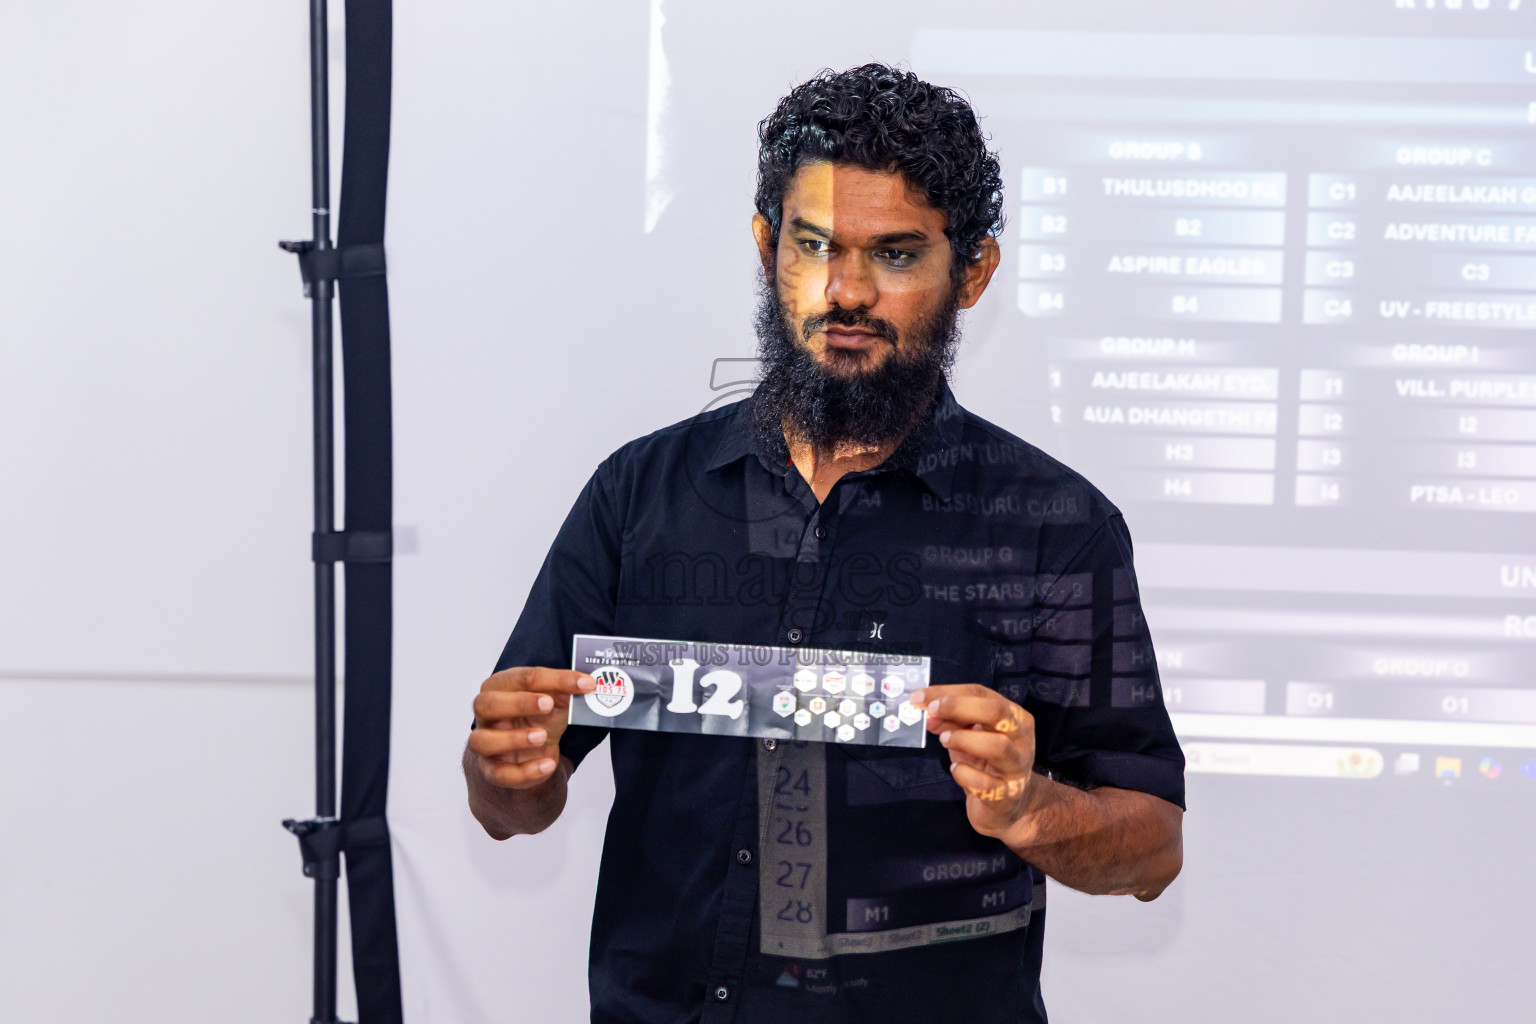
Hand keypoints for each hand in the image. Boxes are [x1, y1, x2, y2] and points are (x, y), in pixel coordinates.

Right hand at [467, 667, 594, 789]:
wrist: (537, 751)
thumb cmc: (540, 718)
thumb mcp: (556, 700)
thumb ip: (565, 691)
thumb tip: (582, 684)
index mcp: (499, 687)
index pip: (520, 678)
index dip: (553, 679)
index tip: (582, 683)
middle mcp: (486, 714)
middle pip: (486, 704)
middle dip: (519, 703)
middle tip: (548, 705)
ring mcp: (485, 743)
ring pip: (482, 741)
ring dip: (514, 739)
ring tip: (542, 737)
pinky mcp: (492, 770)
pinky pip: (499, 774)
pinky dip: (525, 772)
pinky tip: (547, 764)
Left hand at [912, 684, 1037, 839]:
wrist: (1008, 805)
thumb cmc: (986, 763)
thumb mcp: (968, 735)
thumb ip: (949, 720)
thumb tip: (927, 711)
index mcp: (1014, 716)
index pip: (982, 693)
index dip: (948, 692)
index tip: (920, 697)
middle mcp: (1021, 738)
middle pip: (996, 712)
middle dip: (958, 707)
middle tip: (932, 712)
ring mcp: (1017, 767)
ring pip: (997, 746)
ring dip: (964, 739)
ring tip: (945, 740)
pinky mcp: (1007, 795)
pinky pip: (985, 783)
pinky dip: (964, 774)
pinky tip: (956, 770)